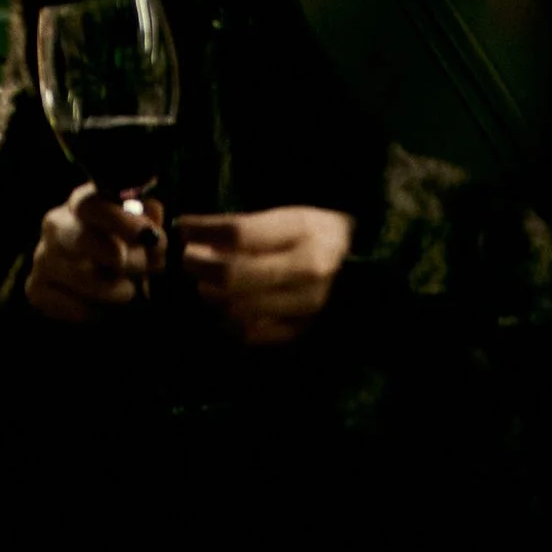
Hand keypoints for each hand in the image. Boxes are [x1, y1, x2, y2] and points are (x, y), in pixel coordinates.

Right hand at [26, 185, 165, 322]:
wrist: (90, 280)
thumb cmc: (122, 246)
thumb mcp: (138, 228)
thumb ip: (148, 223)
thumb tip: (151, 233)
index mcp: (80, 202)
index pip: (92, 205)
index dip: (121, 221)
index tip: (149, 237)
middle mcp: (55, 225)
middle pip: (83, 240)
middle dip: (127, 259)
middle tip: (151, 268)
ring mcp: (42, 258)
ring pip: (84, 279)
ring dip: (119, 289)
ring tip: (132, 289)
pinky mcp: (36, 290)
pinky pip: (75, 308)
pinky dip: (99, 311)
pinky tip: (106, 305)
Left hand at [171, 207, 352, 346]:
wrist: (369, 270)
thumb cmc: (323, 234)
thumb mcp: (293, 217)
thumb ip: (249, 228)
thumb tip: (196, 235)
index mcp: (305, 231)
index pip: (239, 232)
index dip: (203, 229)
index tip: (182, 226)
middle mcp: (306, 271)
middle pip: (234, 275)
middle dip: (199, 266)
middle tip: (187, 258)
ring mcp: (305, 307)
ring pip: (238, 308)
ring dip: (211, 295)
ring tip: (204, 282)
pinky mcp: (303, 333)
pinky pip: (252, 334)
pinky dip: (229, 322)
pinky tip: (224, 309)